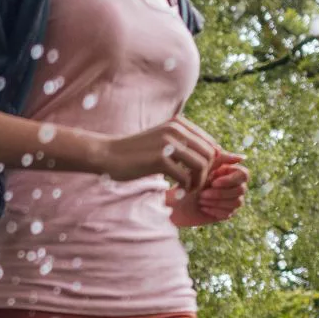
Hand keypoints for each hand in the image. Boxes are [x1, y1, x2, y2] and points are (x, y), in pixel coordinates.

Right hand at [99, 115, 220, 187]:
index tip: (198, 176)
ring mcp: (168, 144)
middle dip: (206, 174)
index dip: (210, 164)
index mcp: (179, 124)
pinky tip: (178, 193)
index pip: (210, 144)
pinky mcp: (160, 159)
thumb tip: (210, 155)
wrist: (108, 154)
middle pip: (209, 155)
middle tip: (194, 186)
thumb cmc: (135, 152)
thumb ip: (182, 143)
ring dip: (198, 183)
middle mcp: (176, 130)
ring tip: (187, 190)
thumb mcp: (161, 140)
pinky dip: (185, 189)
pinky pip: (185, 178)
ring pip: (201, 166)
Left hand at [169, 151, 250, 226]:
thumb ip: (221, 159)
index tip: (213, 182)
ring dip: (216, 201)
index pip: (244, 175)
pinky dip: (214, 210)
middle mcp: (235, 185)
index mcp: (231, 172)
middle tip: (202, 194)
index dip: (230, 180)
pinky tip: (202, 207)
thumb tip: (242, 158)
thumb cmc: (188, 180)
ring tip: (200, 199)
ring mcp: (232, 200)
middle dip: (220, 193)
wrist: (175, 201)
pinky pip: (228, 213)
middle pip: (241, 190)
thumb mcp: (203, 166)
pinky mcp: (226, 213)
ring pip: (236, 202)